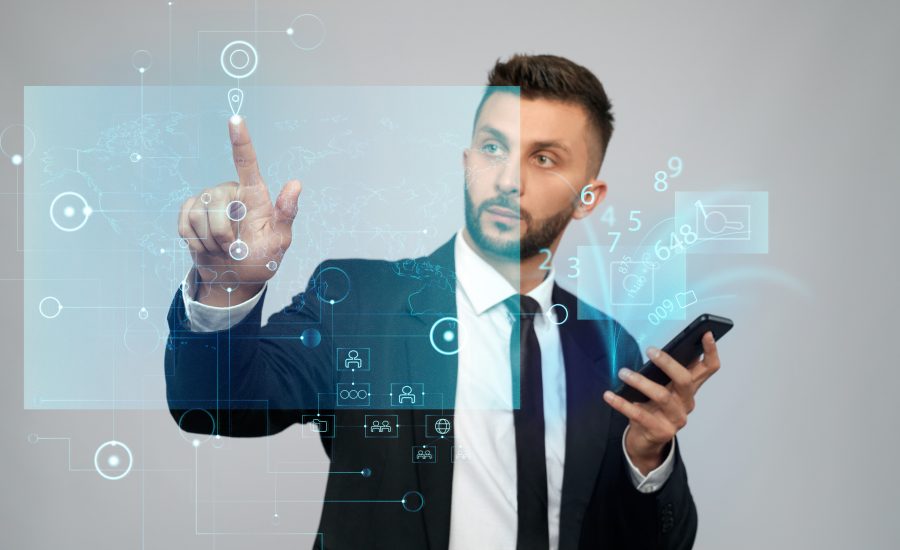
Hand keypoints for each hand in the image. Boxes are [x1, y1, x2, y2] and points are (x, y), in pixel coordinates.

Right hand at [178, 116, 302, 305]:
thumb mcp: (279, 240)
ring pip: (198, 215)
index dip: (241, 140)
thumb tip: (295, 184)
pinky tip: (206, 247)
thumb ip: (286, 214)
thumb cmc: (262, 258)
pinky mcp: (190, 211)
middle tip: (233, 249)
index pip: (247, 163)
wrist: (234, 278)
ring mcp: (208, 200)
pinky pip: (184, 223)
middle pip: (216, 201)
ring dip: (209, 241)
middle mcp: (230, 191)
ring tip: (222, 249)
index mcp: (254, 194)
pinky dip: (195, 242)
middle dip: (222, 232)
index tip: (235, 119)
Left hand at [603, 331, 720, 474]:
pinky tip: (609, 396)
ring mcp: (676, 419)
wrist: (646, 441)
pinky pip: (640, 415)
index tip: (706, 333)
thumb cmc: (653, 408)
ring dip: (640, 381)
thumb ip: (663, 374)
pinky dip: (622, 403)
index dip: (711, 351)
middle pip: (685, 379)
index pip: (709, 368)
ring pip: (662, 396)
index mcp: (689, 389)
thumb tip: (656, 350)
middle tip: (649, 350)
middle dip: (668, 363)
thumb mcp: (662, 389)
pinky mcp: (661, 431)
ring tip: (623, 373)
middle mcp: (686, 403)